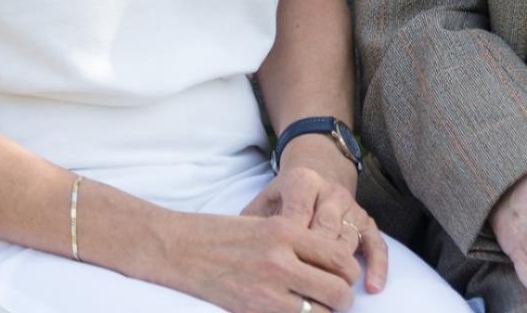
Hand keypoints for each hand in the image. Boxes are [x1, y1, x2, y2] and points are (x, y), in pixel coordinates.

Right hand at [163, 209, 360, 312]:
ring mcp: (266, 289)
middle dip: (342, 299)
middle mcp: (280, 259)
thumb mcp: (264, 223)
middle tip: (335, 299)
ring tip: (314, 308)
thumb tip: (331, 264)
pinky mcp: (252, 311)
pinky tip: (290, 311)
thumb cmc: (220, 234)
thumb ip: (297, 242)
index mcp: (285, 230)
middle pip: (338, 290)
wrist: (177, 248)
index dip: (349, 272)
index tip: (343, 277)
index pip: (340, 257)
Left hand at [241, 138, 388, 294]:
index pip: (299, 212)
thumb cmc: (283, 199)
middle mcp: (330, 192)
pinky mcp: (366, 221)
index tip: (280, 267)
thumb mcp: (264, 203)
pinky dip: (377, 265)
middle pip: (327, 228)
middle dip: (316, 259)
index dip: (291, 242)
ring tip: (331, 296)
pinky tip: (373, 287)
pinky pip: (376, 243)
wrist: (316, 172)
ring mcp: (351, 207)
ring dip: (341, 269)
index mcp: (303, 182)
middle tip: (305, 286)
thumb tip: (240, 255)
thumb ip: (253, 224)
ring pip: (349, 239)